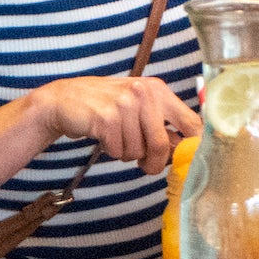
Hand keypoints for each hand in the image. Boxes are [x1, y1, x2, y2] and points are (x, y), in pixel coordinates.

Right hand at [31, 76, 199, 174]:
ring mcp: (125, 105)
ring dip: (127, 154)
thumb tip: (185, 153)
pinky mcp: (106, 118)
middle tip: (147, 168)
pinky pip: (118, 151)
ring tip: (117, 139)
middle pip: (162, 144)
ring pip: (137, 151)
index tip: (187, 161)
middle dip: (155, 163)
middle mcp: (145, 94)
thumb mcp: (139, 107)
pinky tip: (104, 137)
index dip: (193, 146)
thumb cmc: (107, 106)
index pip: (191, 122)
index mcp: (159, 90)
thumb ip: (161, 125)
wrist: (65, 98)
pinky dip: (112, 152)